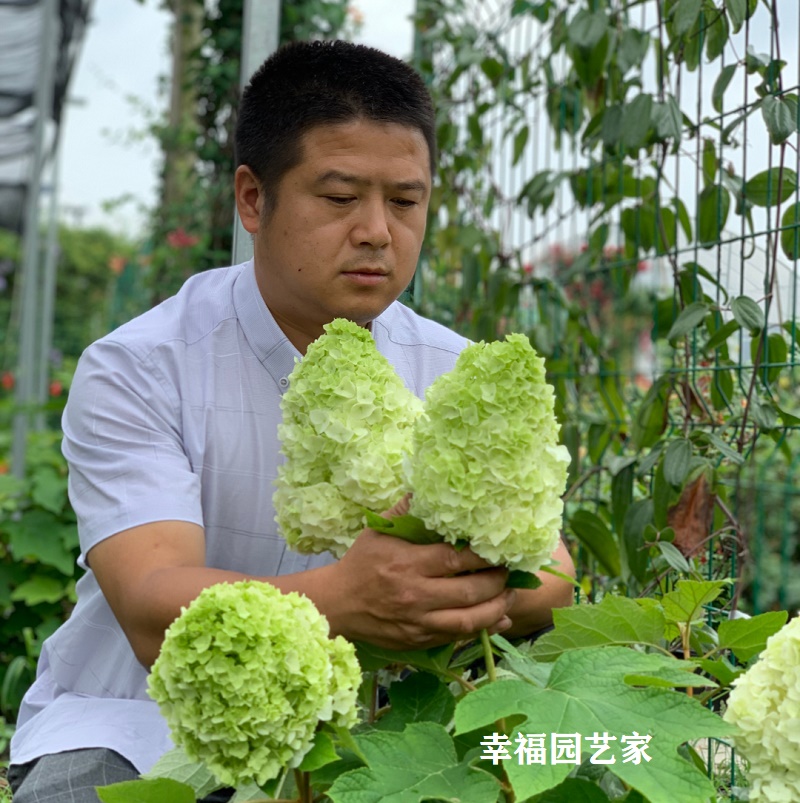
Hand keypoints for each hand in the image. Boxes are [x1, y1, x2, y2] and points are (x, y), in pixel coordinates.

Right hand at [321, 497, 514, 649]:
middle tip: (510, 570)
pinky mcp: (418, 640)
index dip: (483, 554)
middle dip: (498, 581)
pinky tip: (498, 617)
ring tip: (510, 595)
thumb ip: (406, 510)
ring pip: (469, 620)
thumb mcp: (378, 530)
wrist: (336, 604)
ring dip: (497, 608)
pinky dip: (483, 628)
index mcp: (407, 564)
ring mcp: (418, 622)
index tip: (500, 545)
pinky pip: (457, 636)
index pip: (454, 559)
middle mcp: (415, 595)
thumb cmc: (360, 562)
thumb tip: (430, 487)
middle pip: (469, 591)